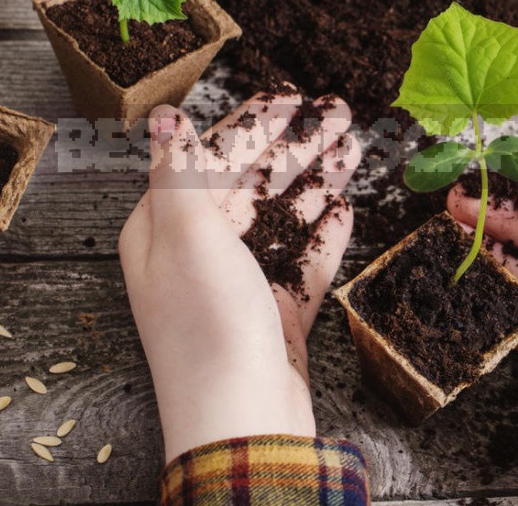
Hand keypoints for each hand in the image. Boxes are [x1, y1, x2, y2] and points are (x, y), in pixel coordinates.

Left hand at [118, 87, 359, 462]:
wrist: (244, 421)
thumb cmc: (207, 325)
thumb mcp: (187, 235)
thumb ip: (180, 172)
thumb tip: (166, 118)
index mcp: (163, 229)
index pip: (212, 159)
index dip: (254, 124)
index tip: (293, 96)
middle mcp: (198, 252)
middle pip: (252, 183)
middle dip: (295, 145)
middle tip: (340, 111)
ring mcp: (240, 284)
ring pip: (283, 217)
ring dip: (317, 181)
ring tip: (354, 146)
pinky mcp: (275, 313)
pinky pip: (303, 262)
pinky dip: (324, 235)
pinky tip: (346, 208)